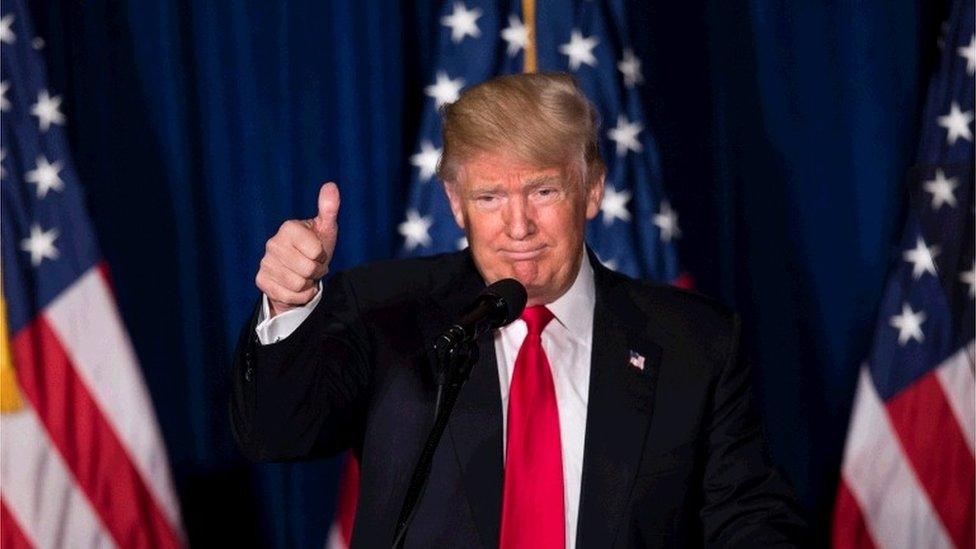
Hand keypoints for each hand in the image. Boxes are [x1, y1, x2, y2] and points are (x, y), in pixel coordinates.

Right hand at [256, 182, 339, 316]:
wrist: (301, 272)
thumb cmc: (316, 248)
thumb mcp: (326, 229)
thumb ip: (329, 208)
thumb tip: (331, 185)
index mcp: (288, 228)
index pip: (315, 251)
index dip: (322, 256)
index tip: (318, 253)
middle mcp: (272, 243)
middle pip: (307, 269)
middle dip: (316, 272)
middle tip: (312, 266)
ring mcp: (265, 262)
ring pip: (298, 284)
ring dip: (308, 284)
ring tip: (304, 275)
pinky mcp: (261, 280)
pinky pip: (288, 296)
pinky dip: (299, 296)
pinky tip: (298, 287)